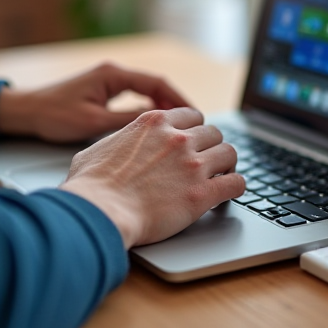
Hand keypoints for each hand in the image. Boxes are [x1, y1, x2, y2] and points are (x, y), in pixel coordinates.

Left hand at [0, 63, 190, 142]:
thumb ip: (127, 121)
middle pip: (155, 85)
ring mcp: (109, 81)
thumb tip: (158, 122)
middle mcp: (113, 73)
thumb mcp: (93, 122)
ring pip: (146, 91)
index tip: (194, 114)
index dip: (179, 99)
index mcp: (112, 75)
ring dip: (163, 106)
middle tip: (193, 122)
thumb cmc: (53, 115)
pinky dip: (148, 109)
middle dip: (175, 102)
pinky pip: (135, 97)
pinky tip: (156, 125)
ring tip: (180, 125)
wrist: (25, 112)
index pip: (156, 82)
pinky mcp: (104, 91)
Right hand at [59, 108, 244, 248]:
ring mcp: (193, 165)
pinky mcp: (202, 193)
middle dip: (212, 146)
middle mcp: (178, 139)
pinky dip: (236, 186)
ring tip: (222, 174)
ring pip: (229, 153)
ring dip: (227, 164)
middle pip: (214, 132)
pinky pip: (236, 183)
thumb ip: (117, 141)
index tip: (195, 140)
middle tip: (208, 160)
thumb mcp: (98, 148)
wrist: (100, 212)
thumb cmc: (91, 186)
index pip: (192, 115)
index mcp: (154, 123)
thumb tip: (117, 146)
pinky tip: (230, 192)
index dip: (195, 129)